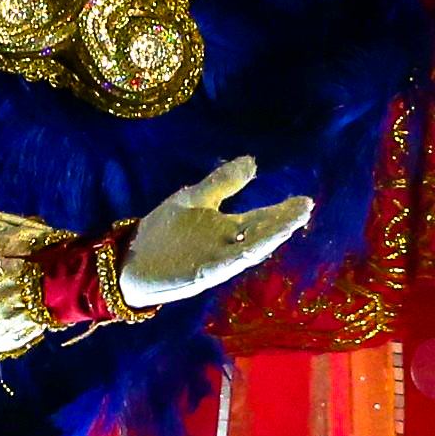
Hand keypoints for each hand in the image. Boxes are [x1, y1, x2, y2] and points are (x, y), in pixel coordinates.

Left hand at [121, 158, 312, 308]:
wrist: (130, 261)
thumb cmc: (163, 232)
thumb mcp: (193, 199)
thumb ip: (222, 183)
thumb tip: (252, 161)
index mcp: (228, 229)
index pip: (262, 219)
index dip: (283, 211)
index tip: (305, 200)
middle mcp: (228, 247)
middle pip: (261, 235)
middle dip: (283, 224)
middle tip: (305, 209)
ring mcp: (216, 262)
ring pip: (248, 252)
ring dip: (268, 240)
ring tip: (289, 226)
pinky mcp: (199, 274)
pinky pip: (223, 266)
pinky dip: (239, 258)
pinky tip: (254, 250)